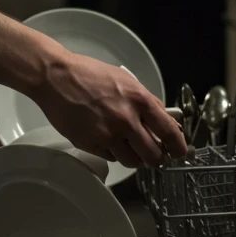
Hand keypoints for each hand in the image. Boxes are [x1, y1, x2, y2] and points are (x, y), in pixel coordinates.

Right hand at [31, 50, 186, 167]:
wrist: (55, 77)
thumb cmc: (88, 74)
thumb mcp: (125, 79)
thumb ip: (146, 100)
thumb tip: (164, 117)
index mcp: (139, 100)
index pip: (170, 132)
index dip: (179, 146)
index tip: (180, 151)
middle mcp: (126, 119)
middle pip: (154, 155)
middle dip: (157, 158)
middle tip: (155, 155)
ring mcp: (108, 134)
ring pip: (133, 162)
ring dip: (136, 158)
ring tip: (130, 148)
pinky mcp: (91, 144)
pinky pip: (111, 158)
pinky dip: (114, 153)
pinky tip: (109, 139)